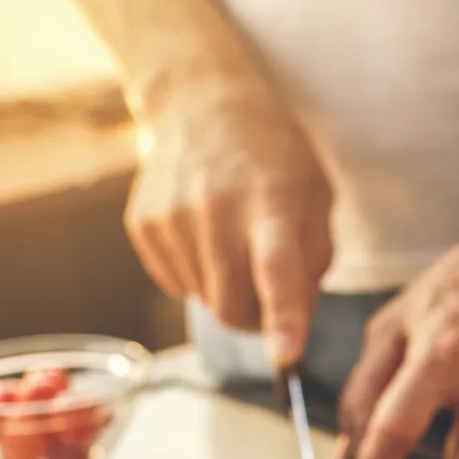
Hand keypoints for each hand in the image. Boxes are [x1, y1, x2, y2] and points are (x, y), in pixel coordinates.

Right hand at [127, 89, 331, 367]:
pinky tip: (205, 234)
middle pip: (233, 307)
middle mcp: (216, 209)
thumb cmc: (274, 160)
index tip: (285, 356)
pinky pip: (176, 284)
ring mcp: (172, 217)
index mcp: (272, 203)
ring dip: (227, 291)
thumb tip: (291, 327)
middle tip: (269, 294)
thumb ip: (311, 266)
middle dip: (257, 319)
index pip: (277, 270)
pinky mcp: (143, 225)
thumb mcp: (316, 201)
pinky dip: (197, 274)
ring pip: (204, 301)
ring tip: (236, 243)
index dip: (283, 318)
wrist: (203, 103)